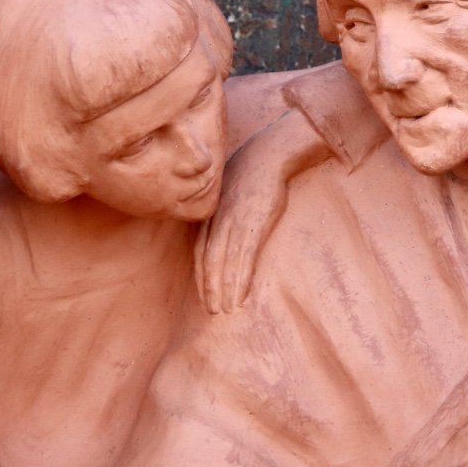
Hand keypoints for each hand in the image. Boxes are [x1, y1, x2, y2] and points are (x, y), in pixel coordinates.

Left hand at [195, 140, 290, 312]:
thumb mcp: (227, 192)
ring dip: (224, 290)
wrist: (267, 156)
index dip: (201, 275)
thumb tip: (222, 229)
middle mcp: (219, 222)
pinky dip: (240, 280)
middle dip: (209, 288)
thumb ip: (221, 212)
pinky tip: (241, 296)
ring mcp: (235, 225)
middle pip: (209, 262)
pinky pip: (244, 259)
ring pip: (225, 265)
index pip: (200, 252)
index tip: (204, 294)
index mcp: (211, 215)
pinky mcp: (254, 226)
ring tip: (225, 310)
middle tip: (212, 310)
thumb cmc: (249, 173)